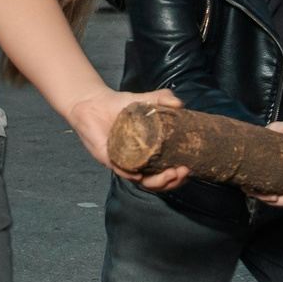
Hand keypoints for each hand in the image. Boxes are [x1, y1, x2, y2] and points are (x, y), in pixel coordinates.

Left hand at [66, 86, 186, 190]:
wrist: (94, 102)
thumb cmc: (120, 106)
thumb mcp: (145, 100)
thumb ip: (162, 99)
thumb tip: (179, 104)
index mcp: (147, 154)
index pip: (164, 172)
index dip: (177, 176)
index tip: (189, 168)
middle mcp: (135, 162)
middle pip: (155, 182)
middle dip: (171, 182)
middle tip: (183, 171)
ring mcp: (122, 162)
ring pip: (140, 180)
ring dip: (157, 182)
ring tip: (170, 174)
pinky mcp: (107, 157)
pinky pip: (119, 169)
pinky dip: (130, 173)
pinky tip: (139, 174)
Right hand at [259, 120, 282, 206]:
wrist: (276, 136)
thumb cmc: (273, 134)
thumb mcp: (279, 128)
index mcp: (253, 171)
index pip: (252, 190)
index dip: (264, 196)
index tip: (275, 196)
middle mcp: (260, 182)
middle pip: (270, 200)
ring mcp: (271, 186)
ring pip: (281, 201)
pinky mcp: (281, 186)